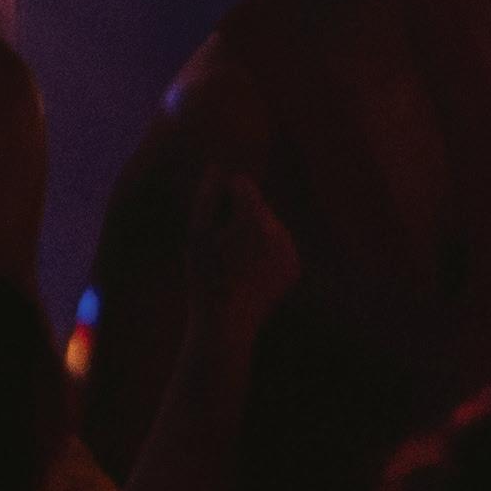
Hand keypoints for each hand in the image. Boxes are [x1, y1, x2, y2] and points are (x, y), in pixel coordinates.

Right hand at [187, 168, 298, 340]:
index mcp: (255, 218)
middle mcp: (279, 231)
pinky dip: (264, 252)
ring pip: (269, 226)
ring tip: (232, 260)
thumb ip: (206, 196)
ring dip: (252, 232)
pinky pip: (278, 247)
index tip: (212, 218)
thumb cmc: (205, 275)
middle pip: (257, 205)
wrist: (228, 322)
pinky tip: (247, 272)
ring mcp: (291, 251)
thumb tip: (216, 168)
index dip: (222, 196)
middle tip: (219, 243)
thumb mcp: (196, 232)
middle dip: (239, 214)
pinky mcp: (294, 268)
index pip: (243, 184)